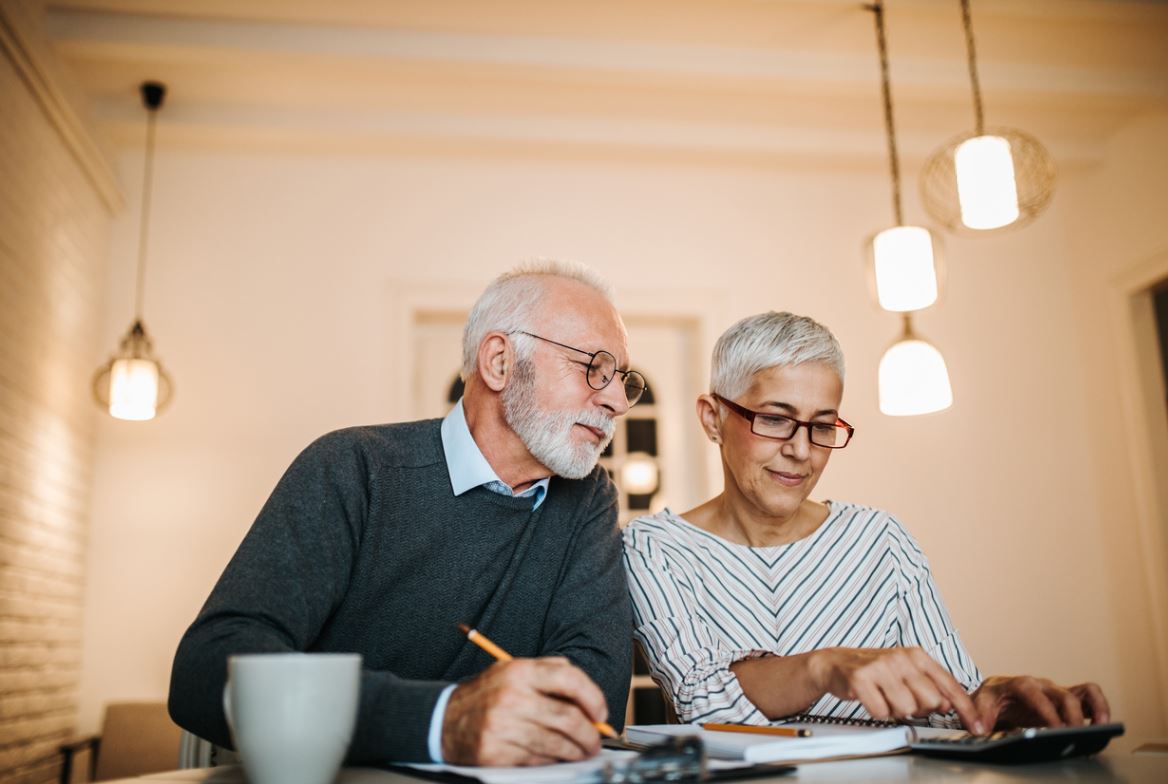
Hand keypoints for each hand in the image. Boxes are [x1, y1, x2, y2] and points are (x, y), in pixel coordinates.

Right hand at [440, 657, 608, 765]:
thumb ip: (549, 672)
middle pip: (567, 717)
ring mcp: (503, 726)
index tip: (601, 713)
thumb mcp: (513, 671)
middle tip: (596, 740)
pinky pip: (537, 759)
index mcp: (519, 671)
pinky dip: (553, 760)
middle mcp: (511, 696)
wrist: (443, 720)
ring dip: (576, 751)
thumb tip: (587, 695)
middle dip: (589, 734)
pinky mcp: (496, 752)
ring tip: (582, 751)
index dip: (593, 697)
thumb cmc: (486, 696)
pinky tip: (557, 757)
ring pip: (556, 743)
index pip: (569, 678)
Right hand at [809, 647, 984, 733]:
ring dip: (895, 710)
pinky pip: (881, 711)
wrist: (836, 663)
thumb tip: (949, 704)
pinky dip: (877, 711)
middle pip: (930, 702)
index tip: (976, 726)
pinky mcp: (860, 678)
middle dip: (918, 709)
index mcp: (916, 655)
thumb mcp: (907, 672)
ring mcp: (880, 667)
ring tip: (884, 697)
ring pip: (906, 709)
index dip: (965, 709)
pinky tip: (871, 698)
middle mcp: (900, 658)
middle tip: (902, 699)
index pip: (949, 685)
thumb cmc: (875, 671)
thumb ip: (931, 686)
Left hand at [972, 675, 1109, 729]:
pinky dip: (1099, 707)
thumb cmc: (991, 698)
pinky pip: (1088, 697)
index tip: (1054, 727)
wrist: (997, 693)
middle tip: (1074, 735)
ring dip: (1094, 707)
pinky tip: (1102, 724)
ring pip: (1082, 691)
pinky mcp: (1066, 699)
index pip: (1033, 693)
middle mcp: (1041, 685)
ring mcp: (1056, 691)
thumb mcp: (981, 704)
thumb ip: (980, 714)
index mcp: (1019, 684)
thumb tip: (981, 728)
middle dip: (1070, 715)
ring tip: (1101, 726)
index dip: (1045, 710)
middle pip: (1062, 694)